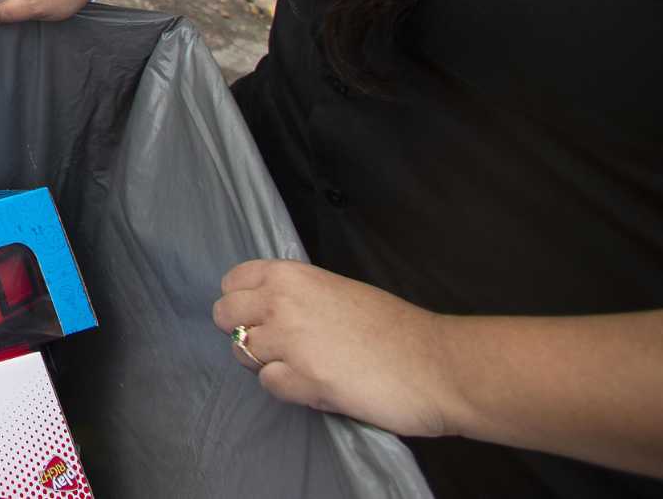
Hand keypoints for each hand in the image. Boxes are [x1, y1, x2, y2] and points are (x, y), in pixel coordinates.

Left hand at [212, 259, 458, 438]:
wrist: (437, 364)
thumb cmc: (396, 329)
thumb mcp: (339, 291)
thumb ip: (299, 296)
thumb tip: (269, 307)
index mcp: (293, 275)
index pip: (233, 281)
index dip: (241, 300)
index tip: (259, 314)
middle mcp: (282, 302)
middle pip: (225, 315)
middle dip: (243, 332)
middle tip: (275, 345)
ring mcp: (290, 342)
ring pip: (242, 352)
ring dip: (266, 363)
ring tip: (301, 367)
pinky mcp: (302, 380)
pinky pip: (268, 384)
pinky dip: (287, 388)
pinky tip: (315, 385)